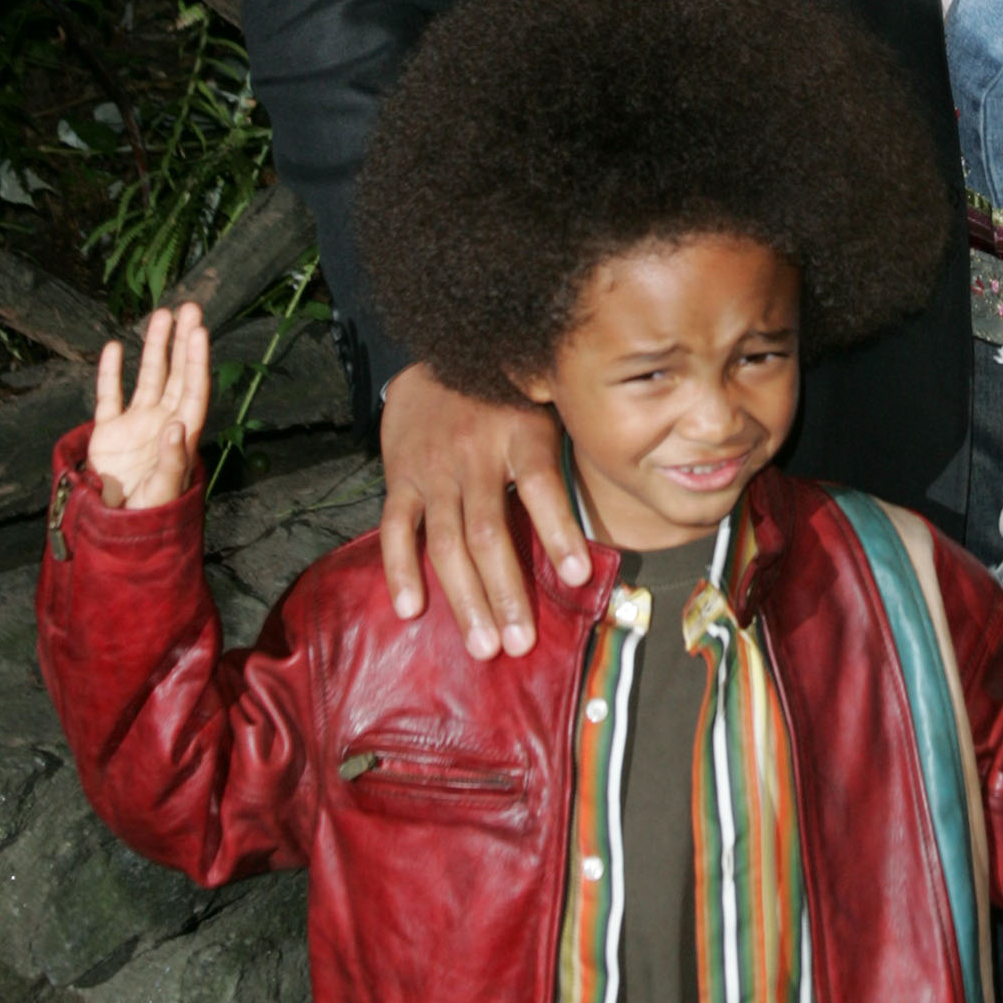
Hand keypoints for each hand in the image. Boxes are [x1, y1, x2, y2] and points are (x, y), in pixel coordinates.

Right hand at [88, 303, 209, 508]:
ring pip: (148, 377)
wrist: (117, 527)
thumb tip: (177, 426)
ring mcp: (136, 424)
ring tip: (161, 315)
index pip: (193, 389)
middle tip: (189, 308)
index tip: (199, 332)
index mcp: (182, 434)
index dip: (196, 361)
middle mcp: (162, 421)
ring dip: (154, 348)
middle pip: (176, 374)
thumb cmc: (150, 512)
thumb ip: (172, 460)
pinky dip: (110, 373)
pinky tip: (112, 348)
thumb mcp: (164, 491)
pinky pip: (110, 396)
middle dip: (182, 342)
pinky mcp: (109, 431)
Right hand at [379, 364, 586, 658]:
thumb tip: (607, 516)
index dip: (559, 531)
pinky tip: (412, 609)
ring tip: (482, 644)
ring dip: (464, 598)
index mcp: (521, 435)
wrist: (440, 358)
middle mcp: (476, 454)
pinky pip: (396, 529)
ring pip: (446, 542)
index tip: (579, 576)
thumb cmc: (508, 396)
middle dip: (505, 593)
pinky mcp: (402, 477)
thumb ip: (563, 454)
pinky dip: (400, 570)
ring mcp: (434, 468)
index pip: (542, 487)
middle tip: (520, 644)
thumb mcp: (544, 407)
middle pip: (489, 532)